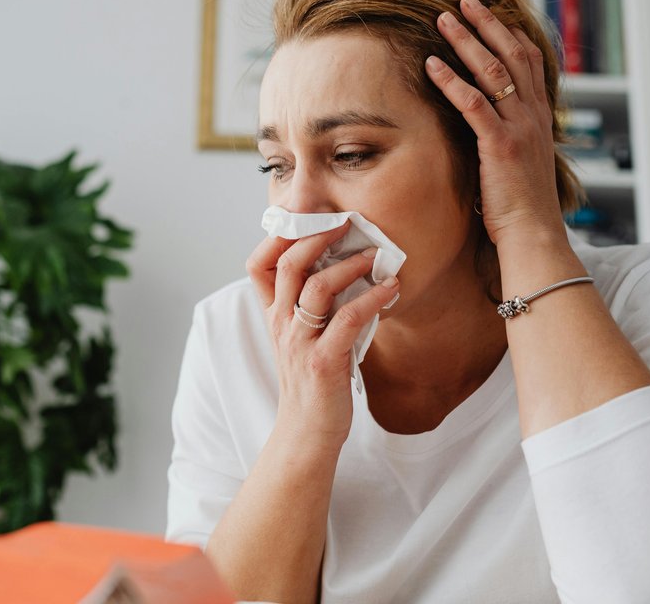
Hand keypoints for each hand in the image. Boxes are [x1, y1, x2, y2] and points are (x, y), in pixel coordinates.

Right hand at [246, 223, 399, 451]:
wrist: (307, 432)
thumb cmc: (312, 383)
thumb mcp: (302, 338)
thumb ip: (313, 307)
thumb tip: (347, 269)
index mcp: (275, 316)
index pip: (258, 265)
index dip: (277, 237)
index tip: (307, 218)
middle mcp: (282, 325)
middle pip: (288, 265)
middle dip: (317, 236)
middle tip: (346, 222)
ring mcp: (300, 343)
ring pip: (316, 287)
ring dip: (350, 266)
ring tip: (375, 256)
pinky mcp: (324, 361)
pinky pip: (347, 319)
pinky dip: (372, 298)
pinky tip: (391, 289)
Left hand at [423, 0, 568, 248]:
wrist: (534, 235)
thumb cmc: (520, 207)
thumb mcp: (518, 163)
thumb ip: (506, 137)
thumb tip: (485, 128)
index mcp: (540, 118)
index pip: (530, 62)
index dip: (511, 33)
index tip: (491, 14)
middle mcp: (534, 116)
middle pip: (513, 54)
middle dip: (487, 24)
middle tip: (464, 0)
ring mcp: (519, 128)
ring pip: (493, 71)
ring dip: (466, 41)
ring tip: (442, 18)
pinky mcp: (500, 145)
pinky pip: (473, 103)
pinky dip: (450, 80)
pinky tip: (430, 64)